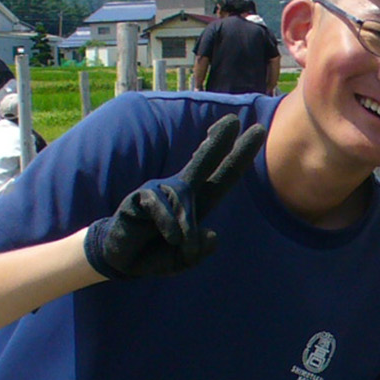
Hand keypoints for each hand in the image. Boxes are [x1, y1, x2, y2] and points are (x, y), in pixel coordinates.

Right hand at [83, 115, 261, 278]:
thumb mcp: (182, 260)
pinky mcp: (142, 196)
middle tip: (236, 119)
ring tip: (178, 245)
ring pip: (184, 199)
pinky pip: (161, 205)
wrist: (122, 261)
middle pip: (204, 160)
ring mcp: (161, 191)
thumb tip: (213, 235)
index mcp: (199, 203)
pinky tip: (168, 238)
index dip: (240, 156)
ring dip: (186, 228)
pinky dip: (168, 225)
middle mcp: (182, 191)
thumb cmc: (155, 254)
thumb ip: (199, 252)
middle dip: (220, 139)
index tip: (257, 132)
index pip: (224, 176)